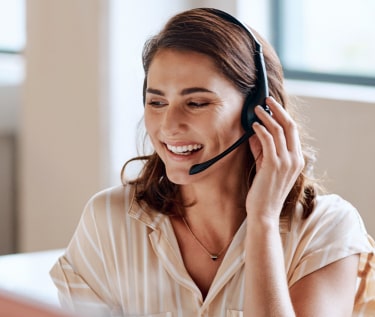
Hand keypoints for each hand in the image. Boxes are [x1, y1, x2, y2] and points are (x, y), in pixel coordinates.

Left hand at [246, 97, 304, 222]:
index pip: (293, 131)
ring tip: (256, 109)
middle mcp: (295, 159)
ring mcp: (285, 162)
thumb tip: (255, 131)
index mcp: (298, 159)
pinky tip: (253, 125)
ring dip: (266, 117)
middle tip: (266, 100)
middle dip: (277, 110)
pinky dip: (261, 130)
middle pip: (290, 126)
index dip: (283, 116)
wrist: (264, 212)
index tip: (272, 106)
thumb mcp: (266, 166)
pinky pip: (268, 141)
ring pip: (278, 131)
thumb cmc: (264, 191)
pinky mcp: (273, 165)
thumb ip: (262, 149)